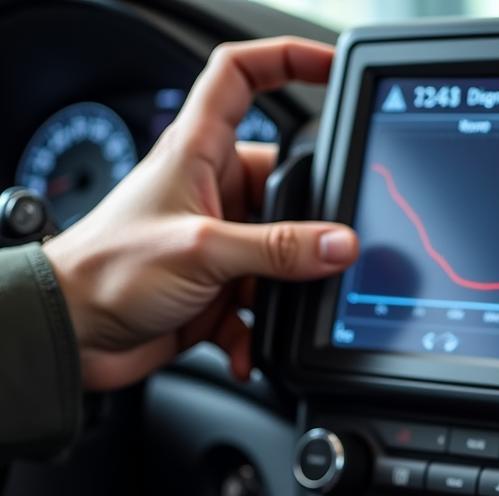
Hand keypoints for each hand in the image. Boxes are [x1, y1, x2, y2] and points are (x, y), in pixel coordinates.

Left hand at [43, 37, 357, 389]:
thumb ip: (277, 249)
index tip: (332, 69)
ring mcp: (219, 244)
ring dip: (286, 287)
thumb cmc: (107, 272)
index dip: (286, 61)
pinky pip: (260, 306)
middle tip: (331, 244)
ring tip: (284, 302)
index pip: (242, 79)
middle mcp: (211, 193)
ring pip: (281, 255)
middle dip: (310, 222)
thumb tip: (339, 244)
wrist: (74, 334)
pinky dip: (261, 330)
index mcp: (197, 154)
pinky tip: (249, 346)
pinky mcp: (219, 290)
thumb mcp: (202, 251)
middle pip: (284, 186)